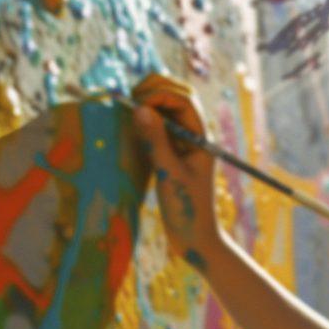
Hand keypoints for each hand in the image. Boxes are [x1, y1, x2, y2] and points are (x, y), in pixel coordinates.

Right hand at [133, 74, 220, 265]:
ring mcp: (184, 145)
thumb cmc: (187, 209)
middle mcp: (194, 137)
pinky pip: (160, 129)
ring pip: (168, 112)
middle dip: (156, 90)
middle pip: (178, 100)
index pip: (184, 101)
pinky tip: (130, 125)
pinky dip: (146, 122)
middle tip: (129, 96)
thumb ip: (156, 140)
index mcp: (201, 138)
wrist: (196, 237)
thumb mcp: (169, 173)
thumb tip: (141, 108)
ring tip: (126, 106)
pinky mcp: (172, 156)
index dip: (160, 93)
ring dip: (149, 104)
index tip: (137, 101)